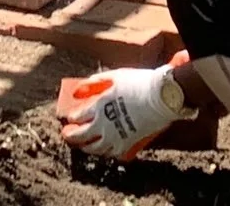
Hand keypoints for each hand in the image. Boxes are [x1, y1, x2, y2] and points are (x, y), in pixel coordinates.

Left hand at [57, 64, 192, 160]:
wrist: (161, 97)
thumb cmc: (139, 83)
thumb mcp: (115, 76)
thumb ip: (97, 81)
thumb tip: (82, 87)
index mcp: (99, 106)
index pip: (78, 116)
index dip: (72, 118)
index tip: (70, 118)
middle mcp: (104, 124)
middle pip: (82, 135)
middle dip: (72, 136)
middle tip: (67, 135)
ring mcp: (116, 136)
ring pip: (96, 148)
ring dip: (87, 147)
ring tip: (84, 146)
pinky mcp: (128, 144)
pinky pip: (113, 153)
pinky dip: (107, 152)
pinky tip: (106, 151)